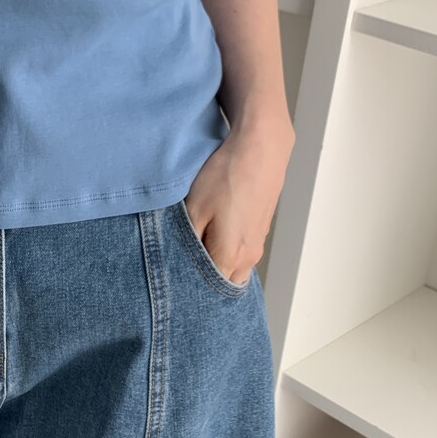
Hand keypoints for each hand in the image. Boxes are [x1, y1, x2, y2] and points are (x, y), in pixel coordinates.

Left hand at [181, 120, 294, 284]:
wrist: (260, 148)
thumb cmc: (226, 176)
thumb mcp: (194, 208)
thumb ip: (186, 241)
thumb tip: (180, 261)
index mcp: (231, 256)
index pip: (210, 288)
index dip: (191, 285)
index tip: (176, 277)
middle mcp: (249, 256)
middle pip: (224, 282)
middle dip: (205, 278)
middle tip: (183, 261)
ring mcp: (257, 241)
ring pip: (235, 265)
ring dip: (217, 260)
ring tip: (198, 241)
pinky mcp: (260, 227)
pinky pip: (242, 248)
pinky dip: (228, 246)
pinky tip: (215, 227)